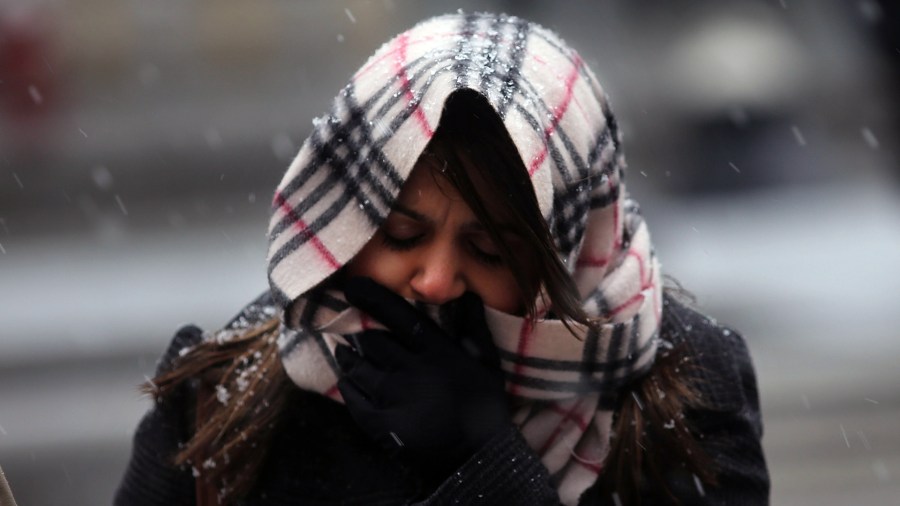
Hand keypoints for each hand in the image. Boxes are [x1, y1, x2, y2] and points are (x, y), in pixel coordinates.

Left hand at [336, 277, 509, 472]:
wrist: (478, 458)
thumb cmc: (485, 407)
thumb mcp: (487, 363)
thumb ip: (474, 327)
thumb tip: (468, 294)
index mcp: (437, 351)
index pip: (398, 316)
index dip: (372, 297)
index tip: (352, 287)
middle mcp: (412, 369)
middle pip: (372, 341)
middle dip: (362, 334)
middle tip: (355, 332)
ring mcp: (394, 397)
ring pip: (359, 367)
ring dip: (350, 357)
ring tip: (346, 353)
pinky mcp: (382, 423)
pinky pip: (354, 398)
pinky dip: (348, 385)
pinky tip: (348, 380)